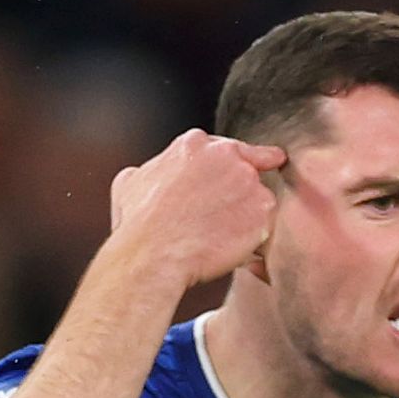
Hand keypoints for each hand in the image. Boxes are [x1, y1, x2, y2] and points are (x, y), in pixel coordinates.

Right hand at [107, 128, 286, 288]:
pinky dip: (256, 237)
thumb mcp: (130, 182)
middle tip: (227, 214)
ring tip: (219, 236)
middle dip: (241, 192)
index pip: (230, 147)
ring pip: (260, 199)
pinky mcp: (264, 212)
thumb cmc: (139, 222)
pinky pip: (268, 225)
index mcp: (196, 144)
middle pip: (249, 171)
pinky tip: (232, 247)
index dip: (240, 162)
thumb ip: (152, 169)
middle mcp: (229, 157)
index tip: (260, 163)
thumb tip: (149, 173)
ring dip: (248, 216)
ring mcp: (250, 184)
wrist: (154, 253)